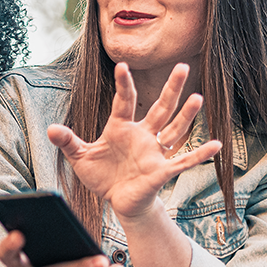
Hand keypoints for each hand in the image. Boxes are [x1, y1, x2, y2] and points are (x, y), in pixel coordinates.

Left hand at [47, 63, 221, 219]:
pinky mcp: (161, 172)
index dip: (124, 84)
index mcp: (121, 128)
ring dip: (186, 115)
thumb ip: (68, 141)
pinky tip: (216, 144)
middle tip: (183, 66)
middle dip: (171, 89)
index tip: (123, 65)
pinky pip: (183, 161)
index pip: (124, 102)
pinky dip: (199, 154)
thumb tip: (49, 129)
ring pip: (174, 129)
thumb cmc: (103, 175)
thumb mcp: (80, 157)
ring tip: (198, 97)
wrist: (119, 201)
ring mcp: (154, 152)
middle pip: (160, 108)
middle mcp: (143, 136)